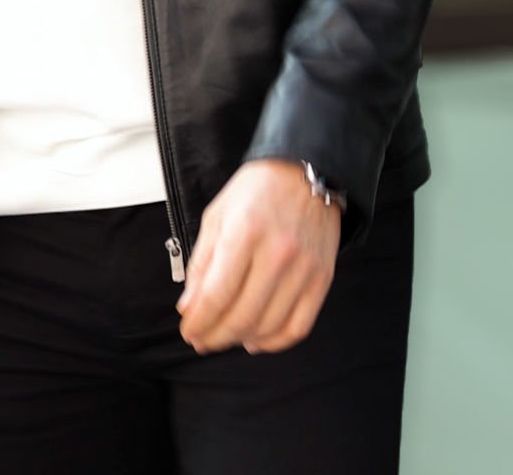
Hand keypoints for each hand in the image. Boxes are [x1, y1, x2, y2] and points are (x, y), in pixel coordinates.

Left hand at [176, 157, 340, 355]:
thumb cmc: (257, 190)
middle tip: (202, 339)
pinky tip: (257, 338)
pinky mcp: (323, 278)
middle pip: (241, 316)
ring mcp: (304, 268)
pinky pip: (298, 326)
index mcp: (245, 231)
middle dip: (215, 336)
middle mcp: (277, 252)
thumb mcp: (218, 215)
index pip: (217, 295)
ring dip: (241, 339)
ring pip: (268, 326)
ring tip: (226, 336)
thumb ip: (201, 262)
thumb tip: (189, 307)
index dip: (199, 322)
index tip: (189, 330)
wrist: (306, 171)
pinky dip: (275, 341)